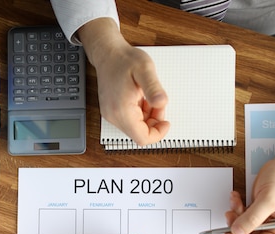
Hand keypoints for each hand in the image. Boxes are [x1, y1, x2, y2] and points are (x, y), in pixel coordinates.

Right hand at [78, 18, 169, 144]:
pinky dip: (140, 113)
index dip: (158, 133)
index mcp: (121, 110)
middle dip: (153, 122)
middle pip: (139, 134)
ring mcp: (111, 115)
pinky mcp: (112, 112)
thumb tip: (162, 103)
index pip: (142, 138)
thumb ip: (154, 88)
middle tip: (157, 103)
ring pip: (135, 128)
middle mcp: (113, 116)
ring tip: (148, 97)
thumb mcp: (145, 69)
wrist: (108, 53)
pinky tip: (141, 98)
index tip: (166, 122)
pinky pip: (130, 120)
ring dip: (147, 116)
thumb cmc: (124, 60)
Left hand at [223, 132, 274, 233]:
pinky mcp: (259, 208)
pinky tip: (236, 197)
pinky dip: (238, 206)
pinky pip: (244, 213)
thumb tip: (237, 232)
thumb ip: (252, 217)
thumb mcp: (269, 199)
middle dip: (238, 225)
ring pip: (245, 224)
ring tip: (235, 201)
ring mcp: (267, 217)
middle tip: (230, 215)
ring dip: (236, 214)